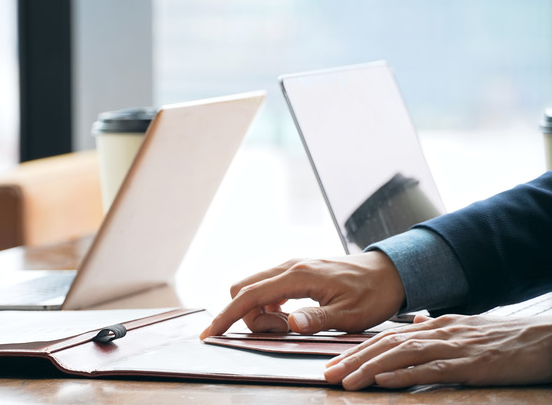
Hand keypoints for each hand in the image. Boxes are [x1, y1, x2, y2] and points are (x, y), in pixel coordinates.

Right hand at [199, 251, 404, 338]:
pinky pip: (268, 288)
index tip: (210, 334)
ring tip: (290, 326)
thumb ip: (317, 318)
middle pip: (244, 290)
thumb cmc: (372, 294)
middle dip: (246, 317)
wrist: (389, 272)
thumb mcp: (349, 314)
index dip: (227, 316)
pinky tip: (290, 317)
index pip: (250, 296)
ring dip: (260, 313)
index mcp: (298, 276)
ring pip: (254, 289)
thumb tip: (290, 324)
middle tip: (279, 333)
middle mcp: (289, 266)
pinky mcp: (296, 272)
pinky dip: (269, 306)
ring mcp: (291, 267)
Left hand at [324, 314, 551, 389]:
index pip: (387, 338)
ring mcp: (453, 347)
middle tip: (328, 374)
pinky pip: (430, 369)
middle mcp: (438, 332)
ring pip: (401, 356)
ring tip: (346, 381)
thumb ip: (437, 330)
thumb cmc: (506, 339)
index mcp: (435, 325)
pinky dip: (404, 375)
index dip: (358, 350)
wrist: (544, 340)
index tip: (336, 363)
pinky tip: (384, 381)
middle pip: (386, 345)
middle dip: (354, 360)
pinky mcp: (469, 365)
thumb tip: (416, 327)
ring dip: (370, 369)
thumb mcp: (466, 329)